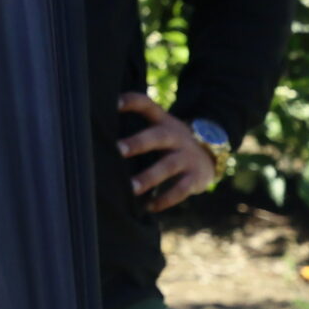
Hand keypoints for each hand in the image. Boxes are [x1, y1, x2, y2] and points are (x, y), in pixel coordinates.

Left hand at [117, 93, 215, 211]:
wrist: (211, 155)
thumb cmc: (171, 142)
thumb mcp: (160, 127)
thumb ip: (137, 124)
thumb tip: (97, 133)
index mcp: (163, 121)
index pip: (147, 105)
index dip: (131, 102)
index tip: (113, 103)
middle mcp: (176, 137)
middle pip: (158, 137)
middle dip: (138, 143)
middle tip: (118, 150)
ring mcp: (187, 157)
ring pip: (168, 166)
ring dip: (149, 177)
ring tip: (131, 188)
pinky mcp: (196, 178)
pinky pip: (180, 190)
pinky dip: (165, 200)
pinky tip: (149, 206)